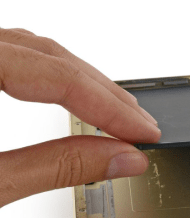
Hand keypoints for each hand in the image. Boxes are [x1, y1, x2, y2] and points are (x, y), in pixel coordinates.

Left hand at [0, 28, 160, 206]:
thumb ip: (56, 167)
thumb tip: (121, 158)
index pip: (59, 77)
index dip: (110, 109)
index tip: (143, 133)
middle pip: (52, 57)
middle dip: (104, 95)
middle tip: (141, 125)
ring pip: (36, 50)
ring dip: (82, 81)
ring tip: (116, 112)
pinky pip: (17, 55)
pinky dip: (50, 75)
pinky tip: (69, 94)